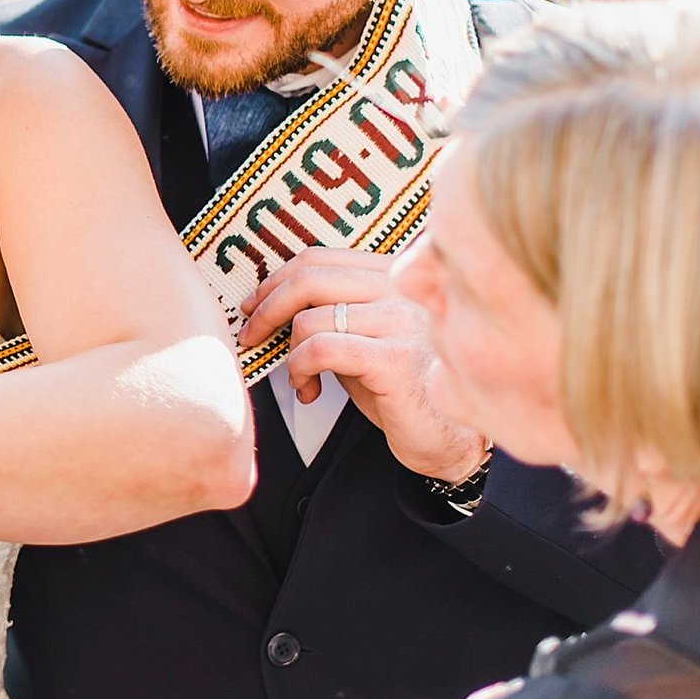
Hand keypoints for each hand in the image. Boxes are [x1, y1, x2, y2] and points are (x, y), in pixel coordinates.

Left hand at [239, 250, 485, 484]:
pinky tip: (310, 392)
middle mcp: (404, 290)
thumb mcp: (363, 337)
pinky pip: (321, 350)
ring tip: (300, 381)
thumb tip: (269, 303)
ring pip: (310, 319)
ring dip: (289, 355)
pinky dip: (300, 369)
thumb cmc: (402, 389)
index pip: (320, 259)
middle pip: (309, 278)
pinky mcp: (396, 360)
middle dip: (267, 309)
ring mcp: (403, 322)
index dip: (276, 280)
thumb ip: (332, 311)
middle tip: (251, 337)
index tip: (253, 306)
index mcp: (395, 275)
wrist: (448, 439)